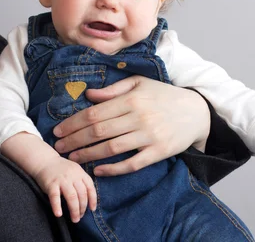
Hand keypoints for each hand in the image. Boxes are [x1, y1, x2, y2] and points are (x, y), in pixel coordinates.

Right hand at [31, 156, 96, 222]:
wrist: (44, 161)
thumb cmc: (61, 169)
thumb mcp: (74, 171)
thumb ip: (81, 181)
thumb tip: (88, 200)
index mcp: (80, 173)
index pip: (90, 187)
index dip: (93, 199)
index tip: (92, 209)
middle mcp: (73, 176)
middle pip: (81, 194)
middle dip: (82, 208)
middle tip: (80, 217)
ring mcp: (62, 180)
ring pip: (72, 197)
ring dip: (74, 210)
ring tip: (74, 219)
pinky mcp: (50, 184)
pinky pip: (55, 197)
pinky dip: (57, 206)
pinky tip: (59, 214)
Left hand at [52, 76, 210, 176]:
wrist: (196, 112)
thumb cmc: (164, 95)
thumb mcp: (140, 84)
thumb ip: (114, 90)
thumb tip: (88, 95)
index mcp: (131, 99)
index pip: (94, 113)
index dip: (73, 123)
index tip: (58, 130)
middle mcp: (138, 117)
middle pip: (98, 131)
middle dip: (74, 140)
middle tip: (58, 148)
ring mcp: (149, 136)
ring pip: (111, 148)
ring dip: (88, 154)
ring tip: (72, 158)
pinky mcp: (158, 152)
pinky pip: (132, 164)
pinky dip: (113, 169)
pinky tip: (98, 171)